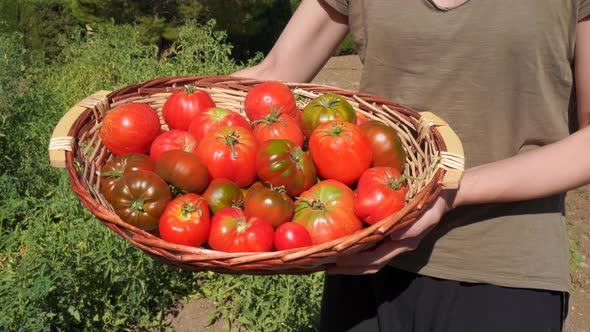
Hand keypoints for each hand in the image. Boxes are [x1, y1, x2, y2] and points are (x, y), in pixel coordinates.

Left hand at [326, 190, 456, 274]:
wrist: (442, 199)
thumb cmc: (434, 204)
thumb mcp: (428, 213)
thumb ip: (415, 226)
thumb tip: (395, 237)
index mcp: (402, 245)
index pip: (375, 259)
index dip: (355, 261)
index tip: (337, 259)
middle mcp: (395, 248)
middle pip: (368, 265)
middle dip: (347, 269)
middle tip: (325, 267)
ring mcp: (392, 243)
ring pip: (368, 259)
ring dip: (349, 263)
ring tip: (329, 261)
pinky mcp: (389, 235)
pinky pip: (369, 248)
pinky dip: (355, 250)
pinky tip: (342, 246)